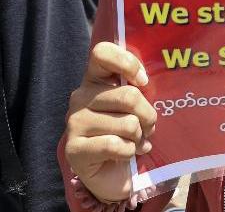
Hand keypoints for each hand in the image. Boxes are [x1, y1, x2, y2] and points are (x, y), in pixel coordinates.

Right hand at [64, 42, 156, 203]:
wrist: (113, 172)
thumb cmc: (129, 132)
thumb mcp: (137, 106)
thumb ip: (141, 89)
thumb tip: (150, 83)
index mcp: (95, 80)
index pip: (102, 53)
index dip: (127, 63)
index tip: (143, 81)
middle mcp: (80, 97)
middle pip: (129, 96)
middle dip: (148, 115)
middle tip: (148, 127)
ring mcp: (74, 123)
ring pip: (127, 124)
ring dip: (139, 137)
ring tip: (135, 141)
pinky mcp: (74, 149)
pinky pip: (116, 145)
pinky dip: (129, 152)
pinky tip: (125, 154)